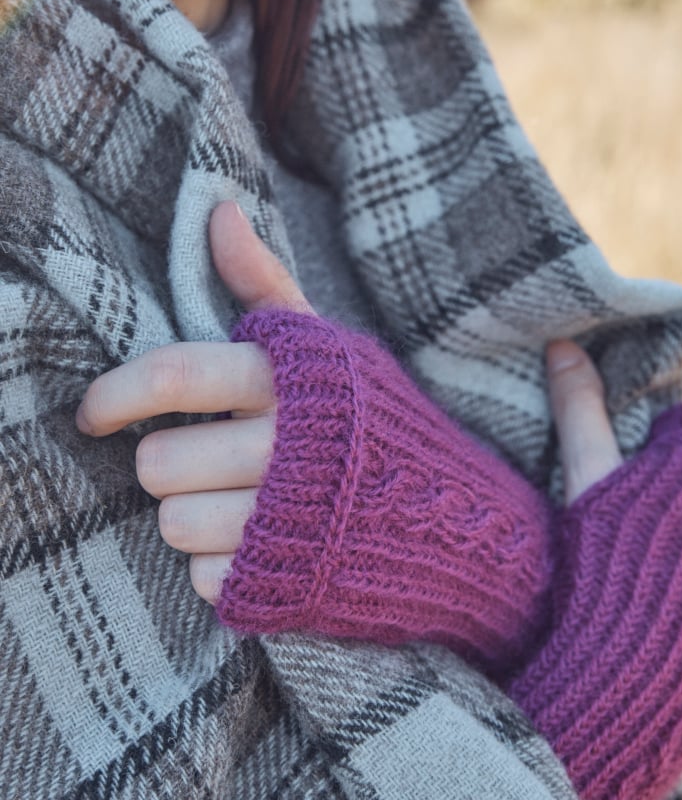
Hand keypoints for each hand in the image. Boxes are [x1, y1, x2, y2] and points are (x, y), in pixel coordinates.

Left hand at [76, 202, 620, 603]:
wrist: (469, 529)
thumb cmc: (391, 432)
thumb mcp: (339, 352)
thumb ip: (270, 288)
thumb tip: (217, 212)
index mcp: (296, 383)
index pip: (174, 377)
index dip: (115, 393)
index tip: (95, 410)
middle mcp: (290, 450)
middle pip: (159, 464)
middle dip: (175, 468)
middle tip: (218, 466)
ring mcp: (291, 525)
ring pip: (174, 526)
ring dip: (197, 522)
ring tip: (247, 509)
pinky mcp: (290, 587)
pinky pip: (204, 580)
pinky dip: (226, 571)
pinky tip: (269, 551)